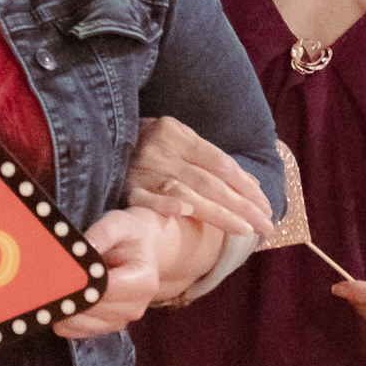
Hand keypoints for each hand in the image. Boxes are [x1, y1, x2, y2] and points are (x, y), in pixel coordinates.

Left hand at [52, 205, 166, 338]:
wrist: (138, 251)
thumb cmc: (129, 236)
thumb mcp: (119, 223)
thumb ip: (102, 233)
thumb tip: (84, 249)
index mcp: (144, 281)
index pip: (106, 290)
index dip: (82, 283)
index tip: (61, 272)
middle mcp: (135, 307)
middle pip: (93, 309)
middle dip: (70, 294)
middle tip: (49, 279)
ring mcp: (120, 320)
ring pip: (81, 323)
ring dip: (65, 308)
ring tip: (55, 287)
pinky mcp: (105, 328)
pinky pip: (76, 331)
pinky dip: (64, 318)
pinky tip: (62, 300)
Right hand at [126, 115, 271, 238]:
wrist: (98, 137)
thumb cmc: (148, 144)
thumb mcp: (179, 140)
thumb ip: (211, 160)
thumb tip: (251, 184)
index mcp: (178, 135)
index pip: (221, 163)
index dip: (246, 186)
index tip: (267, 206)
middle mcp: (162, 152)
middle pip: (210, 181)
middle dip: (242, 205)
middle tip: (266, 225)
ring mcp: (142, 171)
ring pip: (186, 192)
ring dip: (217, 213)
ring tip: (245, 230)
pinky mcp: (125, 189)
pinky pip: (146, 200)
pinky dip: (166, 204)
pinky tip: (187, 213)